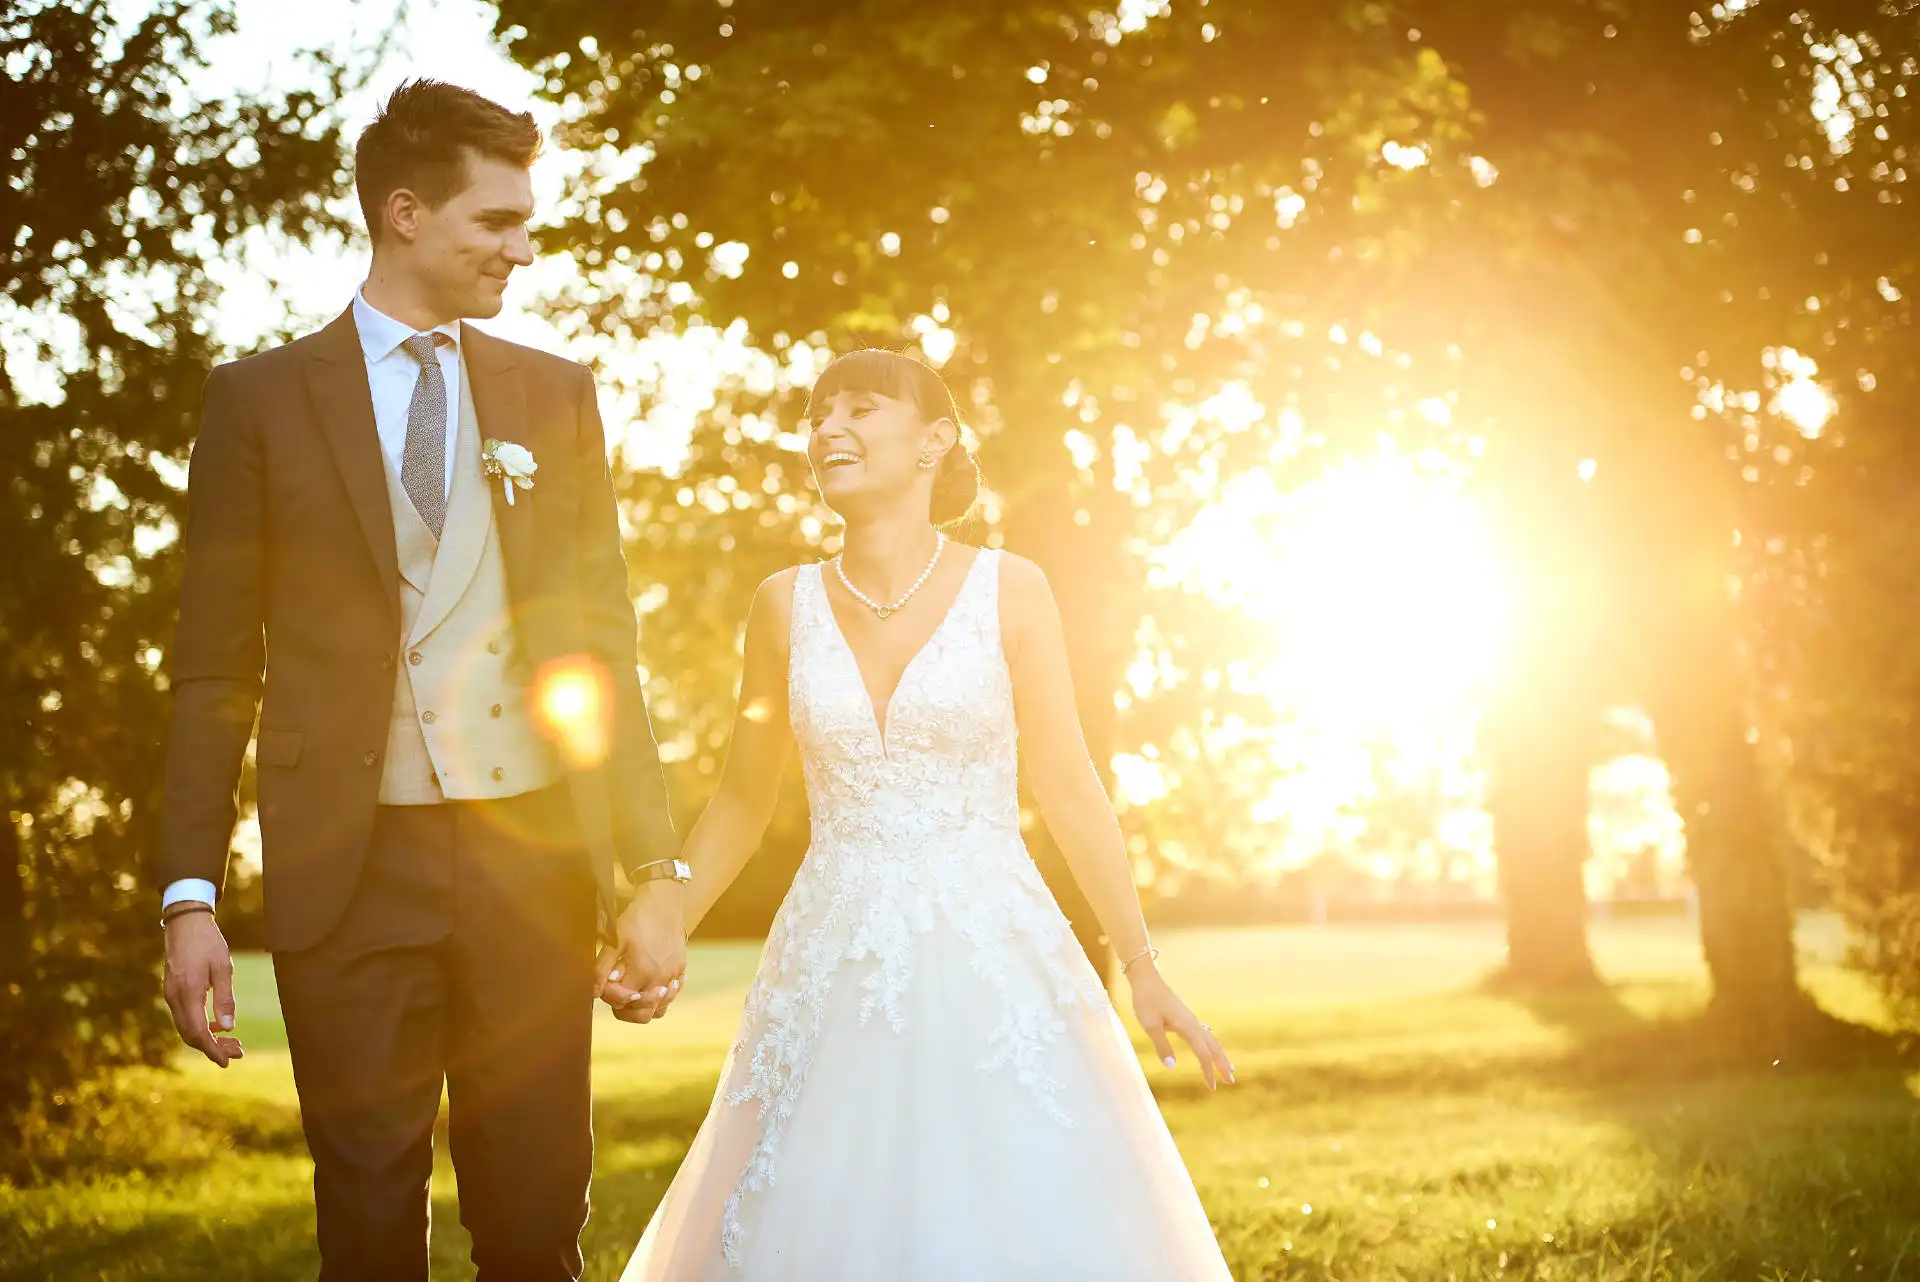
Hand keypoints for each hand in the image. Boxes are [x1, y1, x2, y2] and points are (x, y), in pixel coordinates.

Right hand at [162, 912, 244, 1067]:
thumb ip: (225, 998)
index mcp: (188, 994)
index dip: (213, 1050)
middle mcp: (175, 998)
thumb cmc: (208, 942)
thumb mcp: (223, 968)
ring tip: (232, 1041)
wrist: (185, 923)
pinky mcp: (172, 991)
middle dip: (213, 1048)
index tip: (228, 1061)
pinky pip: (184, 1016)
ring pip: (186, 1027)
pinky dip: (200, 1025)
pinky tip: (217, 1025)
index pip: (198, 1033)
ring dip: (207, 1038)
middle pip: (191, 1035)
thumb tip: (228, 1027)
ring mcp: (170, 995)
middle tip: (237, 1052)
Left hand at [594, 881, 687, 1023]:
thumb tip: (595, 992)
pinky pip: (673, 995)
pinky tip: (654, 986)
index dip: (609, 996)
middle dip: (626, 1011)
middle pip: (643, 1014)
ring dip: (645, 1006)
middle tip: (618, 997)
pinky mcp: (680, 969)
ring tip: (636, 994)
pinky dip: (663, 997)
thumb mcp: (614, 940)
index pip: (622, 1001)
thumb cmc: (637, 918)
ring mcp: (673, 975)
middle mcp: (660, 979)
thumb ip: (602, 969)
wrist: (665, 901)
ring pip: (660, 1009)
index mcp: (642, 972)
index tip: (605, 983)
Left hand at [1127, 962, 1232, 1089]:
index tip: (1212, 1088)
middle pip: (1213, 1046)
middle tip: (1231, 1081)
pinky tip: (1209, 1049)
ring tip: (1228, 1068)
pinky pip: (1203, 1034)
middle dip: (1222, 1064)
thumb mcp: (1150, 1025)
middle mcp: (1193, 1023)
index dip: (1208, 1071)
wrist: (1146, 978)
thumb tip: (1173, 1067)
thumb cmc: (1146, 1001)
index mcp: (1187, 1027)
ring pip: (1210, 1039)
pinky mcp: (1185, 1017)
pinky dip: (1211, 1045)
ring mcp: (1190, 1019)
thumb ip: (1162, 1046)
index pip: (1203, 1054)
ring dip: (1219, 1055)